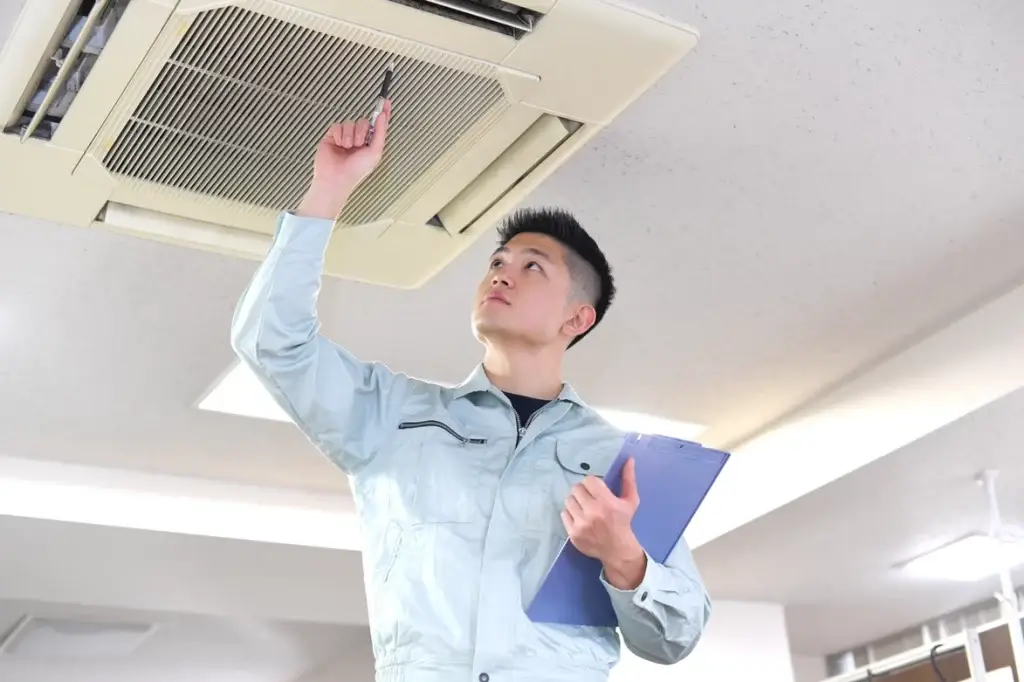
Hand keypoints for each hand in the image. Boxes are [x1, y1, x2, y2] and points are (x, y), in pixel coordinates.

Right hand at [296, 100, 391, 219]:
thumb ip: (381, 132)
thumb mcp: (375, 152)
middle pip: (363, 121)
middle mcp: (358, 139)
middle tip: (359, 145)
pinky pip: (338, 125)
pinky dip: (339, 135)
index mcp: (370, 143)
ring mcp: (345, 136)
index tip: (387, 102)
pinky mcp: (332, 136)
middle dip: (362, 132)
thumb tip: (383, 116)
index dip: (383, 113)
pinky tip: (339, 145)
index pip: (377, 125)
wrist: (337, 177)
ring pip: (350, 123)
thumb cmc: (357, 170)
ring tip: (347, 148)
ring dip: (350, 136)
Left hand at [562, 457, 644, 586]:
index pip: (588, 481)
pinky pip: (564, 514)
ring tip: (584, 508)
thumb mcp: (630, 500)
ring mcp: (581, 524)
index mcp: (606, 502)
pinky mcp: (572, 533)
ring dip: (575, 502)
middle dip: (582, 491)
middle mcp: (592, 512)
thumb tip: (629, 459)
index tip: (596, 489)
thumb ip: (628, 479)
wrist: (617, 549)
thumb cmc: (623, 521)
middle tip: (589, 498)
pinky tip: (580, 518)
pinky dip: (570, 514)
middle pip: (576, 489)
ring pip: (568, 500)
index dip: (592, 483)